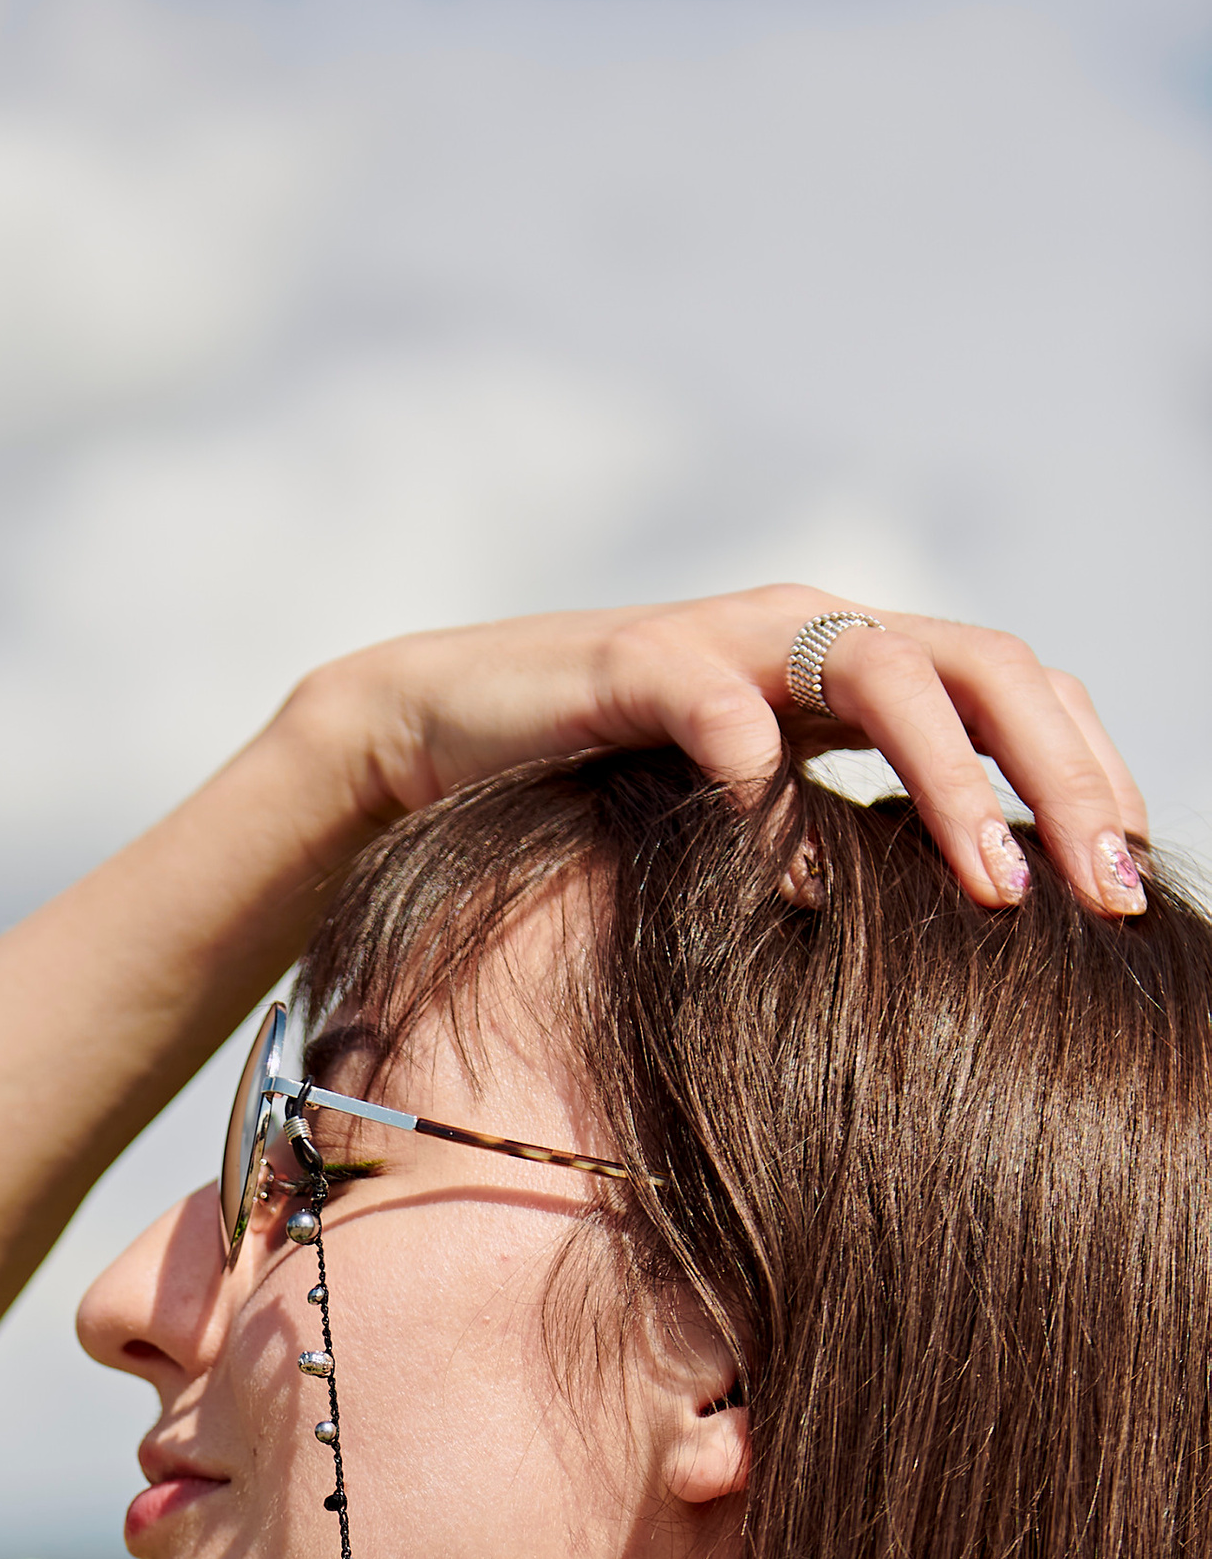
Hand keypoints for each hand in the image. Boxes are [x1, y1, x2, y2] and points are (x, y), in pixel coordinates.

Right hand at [294, 588, 1150, 917]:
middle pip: (986, 666)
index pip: (1015, 688)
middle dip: (1062, 779)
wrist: (431, 736)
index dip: (1088, 774)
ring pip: (883, 669)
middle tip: (1105, 893)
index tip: (1128, 885)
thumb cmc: (592, 794)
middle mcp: (807, 630)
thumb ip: (839, 842)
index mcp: (851, 665)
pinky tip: (792, 856)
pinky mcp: (626, 664)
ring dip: (956, 779)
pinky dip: (760, 758)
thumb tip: (953, 928)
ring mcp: (723, 638)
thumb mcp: (747, 820)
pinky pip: (713, 697)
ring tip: (994, 888)